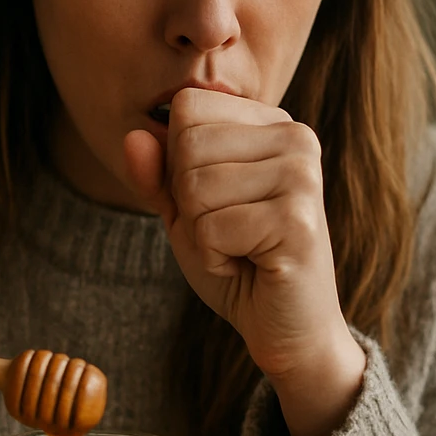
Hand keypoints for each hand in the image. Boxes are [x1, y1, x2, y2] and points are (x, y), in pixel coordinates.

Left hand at [124, 87, 363, 435]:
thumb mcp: (186, 211)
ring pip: (196, 186)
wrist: (287, 328)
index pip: (187, 107)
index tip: (216, 200)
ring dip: (202, 234)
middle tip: (229, 233)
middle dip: (188, 203)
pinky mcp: (297, 220)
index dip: (177, 162)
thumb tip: (132, 138)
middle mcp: (296, 138)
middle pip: (187, 145)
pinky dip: (215, 258)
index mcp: (272, 124)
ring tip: (241, 249)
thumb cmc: (239, 263)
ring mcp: (302, 176)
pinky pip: (212, 228)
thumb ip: (158, 173)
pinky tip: (250, 266)